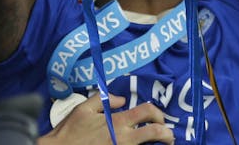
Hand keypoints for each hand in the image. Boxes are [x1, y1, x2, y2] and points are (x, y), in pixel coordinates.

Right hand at [41, 95, 173, 143]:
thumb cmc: (70, 132)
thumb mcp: (83, 108)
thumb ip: (102, 99)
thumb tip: (120, 99)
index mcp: (116, 121)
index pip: (146, 112)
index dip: (158, 113)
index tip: (160, 119)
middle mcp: (124, 137)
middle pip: (156, 132)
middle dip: (167, 133)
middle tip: (168, 135)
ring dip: (159, 144)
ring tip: (163, 144)